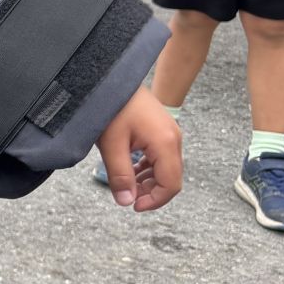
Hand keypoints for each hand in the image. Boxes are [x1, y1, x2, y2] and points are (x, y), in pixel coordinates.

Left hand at [93, 87, 181, 211]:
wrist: (110, 77)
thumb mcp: (111, 145)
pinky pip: (161, 156)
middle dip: (151, 192)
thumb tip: (126, 202)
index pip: (171, 184)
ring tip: (126, 183)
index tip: (133, 206)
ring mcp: (169, 132)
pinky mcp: (161, 128)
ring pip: (166, 168)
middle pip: (171, 177)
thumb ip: (120, 176)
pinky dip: (148, 168)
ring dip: (148, 180)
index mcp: (166, 143)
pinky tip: (130, 170)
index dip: (154, 201)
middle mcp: (173, 138)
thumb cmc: (111, 107)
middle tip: (127, 196)